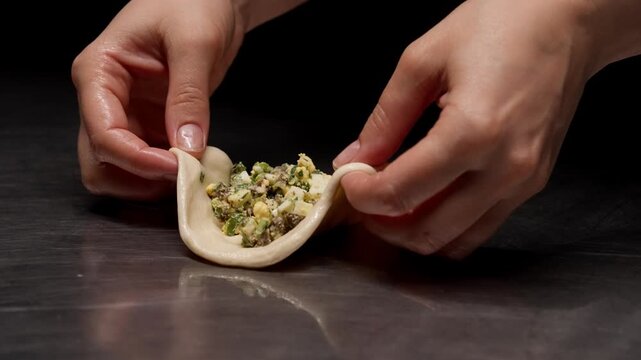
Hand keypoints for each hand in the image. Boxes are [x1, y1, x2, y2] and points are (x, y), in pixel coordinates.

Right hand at [72, 0, 243, 199]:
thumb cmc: (193, 3)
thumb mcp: (195, 43)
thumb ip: (189, 95)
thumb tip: (187, 146)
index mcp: (99, 72)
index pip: (103, 133)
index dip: (138, 160)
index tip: (178, 168)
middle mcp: (104, 98)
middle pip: (100, 162)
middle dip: (138, 180)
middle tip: (181, 179)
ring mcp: (127, 114)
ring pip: (119, 170)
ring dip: (151, 183)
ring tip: (191, 174)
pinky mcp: (149, 124)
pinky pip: (149, 163)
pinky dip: (168, 174)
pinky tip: (195, 166)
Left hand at [333, 0, 593, 257]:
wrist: (564, 22)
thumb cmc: (498, 25)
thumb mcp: (422, 61)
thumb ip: (385, 119)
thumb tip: (355, 158)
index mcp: (472, 132)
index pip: (401, 191)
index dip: (362, 195)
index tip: (348, 180)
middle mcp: (504, 168)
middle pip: (427, 232)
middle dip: (383, 224)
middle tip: (364, 199)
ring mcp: (523, 182)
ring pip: (456, 241)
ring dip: (414, 232)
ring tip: (392, 204)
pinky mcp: (532, 184)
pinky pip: (482, 227)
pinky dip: (446, 225)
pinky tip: (428, 200)